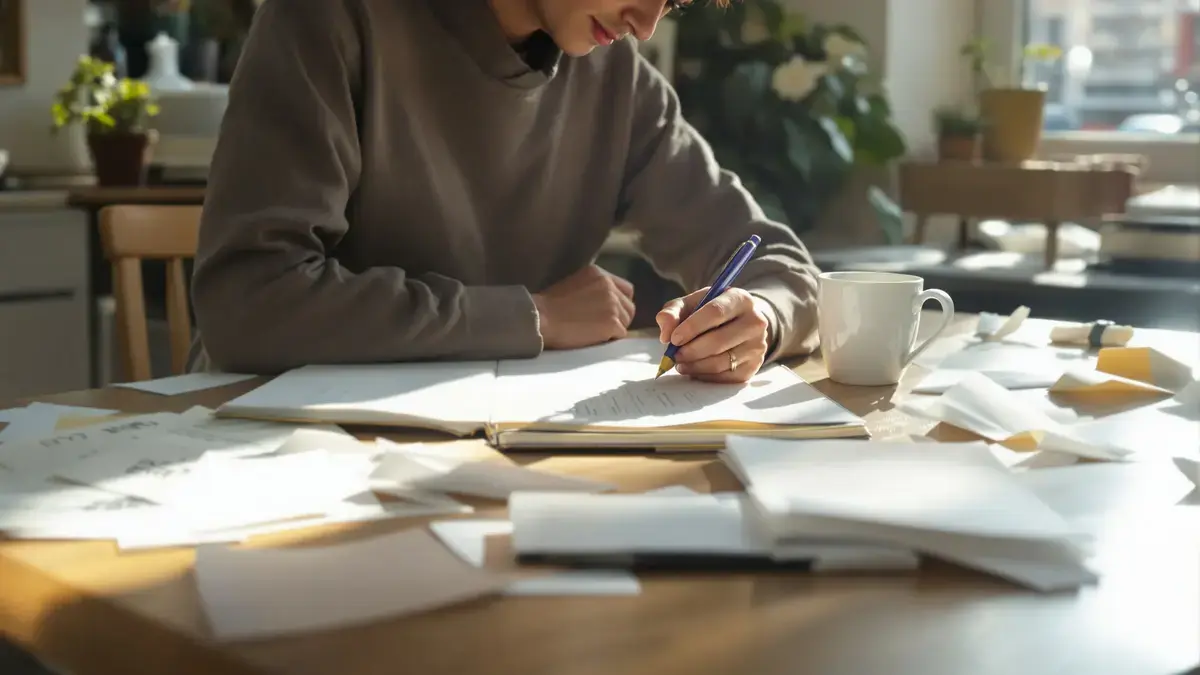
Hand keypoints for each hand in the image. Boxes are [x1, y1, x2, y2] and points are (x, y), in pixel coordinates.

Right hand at [533, 265, 635, 349]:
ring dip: (615, 329)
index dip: (620, 303)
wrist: (540, 318)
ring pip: (626, 321)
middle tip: (603, 327)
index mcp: (599, 274)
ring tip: (595, 333)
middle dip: (620, 318)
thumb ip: (592, 289)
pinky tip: (595, 339)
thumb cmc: (549, 306)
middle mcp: (609, 286)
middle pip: (629, 307)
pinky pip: (620, 335)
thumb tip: (604, 304)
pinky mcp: (612, 322)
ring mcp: (612, 304)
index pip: (626, 289)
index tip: (609, 313)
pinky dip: (610, 339)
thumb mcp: (573, 285)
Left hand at [656, 287, 771, 382]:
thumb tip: (665, 333)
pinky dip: (704, 375)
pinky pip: (724, 377)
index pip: (715, 312)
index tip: (673, 338)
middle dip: (690, 350)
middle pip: (718, 340)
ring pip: (720, 362)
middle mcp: (755, 322)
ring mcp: (757, 346)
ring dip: (694, 365)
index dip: (692, 327)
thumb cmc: (709, 312)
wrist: (738, 323)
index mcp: (740, 299)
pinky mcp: (753, 367)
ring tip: (680, 362)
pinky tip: (693, 368)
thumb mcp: (690, 304)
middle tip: (673, 355)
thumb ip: (672, 313)